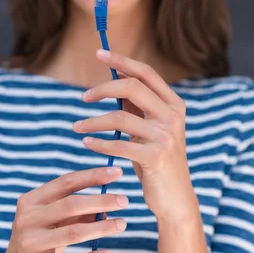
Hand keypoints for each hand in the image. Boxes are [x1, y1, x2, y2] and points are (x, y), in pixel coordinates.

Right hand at [0, 167, 128, 252]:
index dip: (93, 176)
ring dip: (102, 227)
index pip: (66, 183)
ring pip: (74, 232)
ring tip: (122, 224)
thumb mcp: (55, 222)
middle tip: (125, 201)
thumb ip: (78, 212)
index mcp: (31, 200)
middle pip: (71, 204)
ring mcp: (28, 242)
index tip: (118, 172)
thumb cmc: (41, 241)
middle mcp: (26, 218)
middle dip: (102, 200)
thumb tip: (109, 206)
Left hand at [73, 49, 198, 221]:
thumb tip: (115, 80)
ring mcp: (166, 136)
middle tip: (83, 98)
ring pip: (120, 117)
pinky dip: (98, 143)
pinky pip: (119, 144)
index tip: (99, 54)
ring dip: (93, 122)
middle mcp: (173, 116)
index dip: (121, 61)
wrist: (176, 198)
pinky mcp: (156, 156)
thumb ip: (139, 108)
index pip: (146, 73)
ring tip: (77, 128)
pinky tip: (87, 144)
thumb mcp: (152, 131)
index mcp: (174, 105)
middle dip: (102, 89)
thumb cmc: (158, 163)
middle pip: (131, 87)